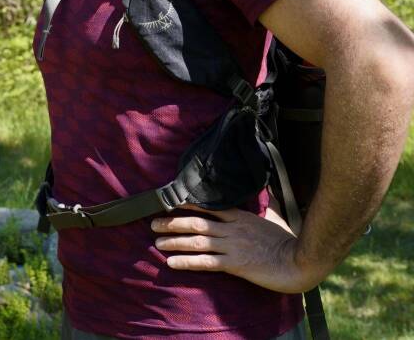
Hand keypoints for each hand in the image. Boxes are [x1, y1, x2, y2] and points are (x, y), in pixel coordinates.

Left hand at [152, 205, 323, 293]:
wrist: (302, 261)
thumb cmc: (291, 241)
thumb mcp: (278, 217)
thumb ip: (268, 205)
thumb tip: (269, 191)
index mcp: (241, 217)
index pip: (209, 206)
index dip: (187, 205)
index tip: (170, 204)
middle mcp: (233, 229)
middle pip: (196, 222)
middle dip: (172, 223)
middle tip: (153, 224)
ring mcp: (233, 246)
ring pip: (196, 241)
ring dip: (174, 241)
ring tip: (157, 242)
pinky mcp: (235, 264)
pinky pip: (206, 262)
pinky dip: (187, 262)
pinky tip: (172, 263)